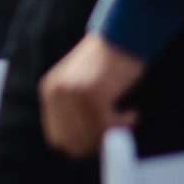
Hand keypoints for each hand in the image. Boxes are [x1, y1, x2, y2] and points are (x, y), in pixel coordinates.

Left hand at [39, 33, 144, 157]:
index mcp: (51, 93)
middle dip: (97, 142)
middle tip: (116, 130)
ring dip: (113, 132)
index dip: (80, 145)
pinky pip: (108, 125)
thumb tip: (80, 148)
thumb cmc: (108, 63)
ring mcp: (74, 93)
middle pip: (73, 143)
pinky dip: (124, 123)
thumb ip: (73, 111)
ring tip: (126, 116)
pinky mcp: (94, 92)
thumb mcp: (79, 85)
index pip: (57, 139)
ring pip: (92, 136)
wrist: (123, 36)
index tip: (101, 139)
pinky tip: (132, 112)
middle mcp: (57, 94)